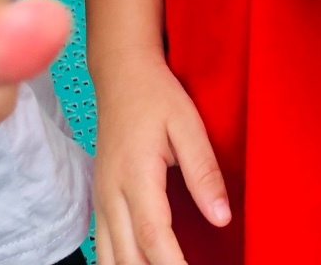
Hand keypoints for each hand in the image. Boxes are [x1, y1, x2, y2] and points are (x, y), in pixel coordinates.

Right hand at [93, 55, 228, 264]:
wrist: (121, 74)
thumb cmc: (156, 95)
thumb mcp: (188, 124)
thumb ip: (204, 172)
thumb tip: (221, 217)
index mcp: (135, 175)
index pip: (154, 235)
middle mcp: (111, 193)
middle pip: (128, 257)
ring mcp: (100, 199)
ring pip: (110, 258)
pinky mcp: (99, 200)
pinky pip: (104, 246)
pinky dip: (122, 264)